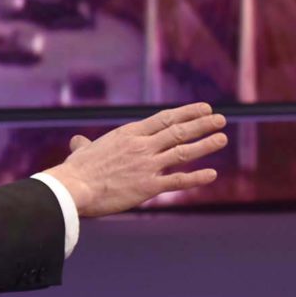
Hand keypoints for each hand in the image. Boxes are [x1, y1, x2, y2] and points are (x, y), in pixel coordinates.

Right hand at [46, 103, 227, 217]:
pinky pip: (177, 181)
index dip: (187, 113)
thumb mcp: (82, 151)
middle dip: (202, 125)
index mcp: (130, 134)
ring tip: (222, 138)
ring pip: (183, 152)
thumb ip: (84, 145)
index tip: (204, 108)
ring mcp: (147, 165)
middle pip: (179, 131)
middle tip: (221, 119)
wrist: (73, 188)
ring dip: (205, 145)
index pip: (165, 119)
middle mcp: (142, 146)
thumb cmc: (75, 171)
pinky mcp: (148, 187)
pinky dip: (196, 178)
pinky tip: (212, 174)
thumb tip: (76, 142)